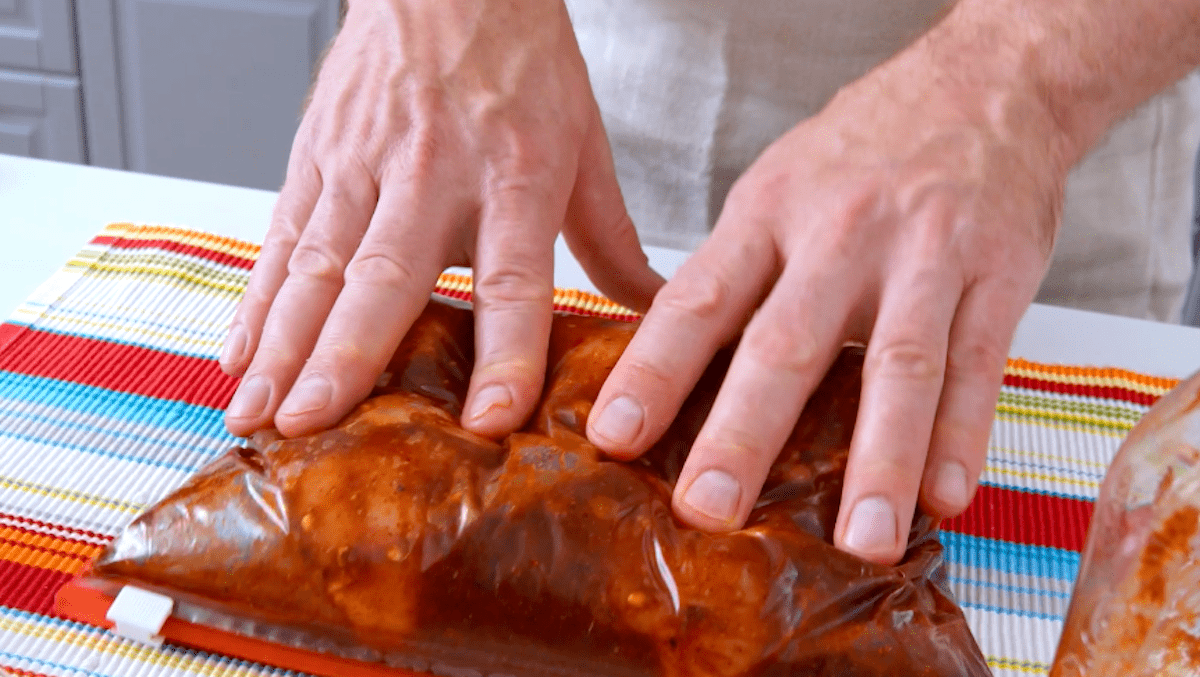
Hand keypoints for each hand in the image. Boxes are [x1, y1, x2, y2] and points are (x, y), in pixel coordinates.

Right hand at [220, 0, 662, 438]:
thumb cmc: (520, 63)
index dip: (505, 351)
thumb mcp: (584, 146)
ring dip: (284, 344)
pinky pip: (279, 236)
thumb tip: (660, 312)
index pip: (513, 278)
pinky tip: (241, 355)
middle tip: (317, 425)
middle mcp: (434, 173)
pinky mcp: (317, 157)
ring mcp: (364, 164)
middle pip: (388, 277)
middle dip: (347, 357)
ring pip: (316, 265)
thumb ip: (612, 242)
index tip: (490, 418)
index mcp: (516, 175)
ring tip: (262, 412)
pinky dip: (256, 300)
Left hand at [586, 34, 1071, 563]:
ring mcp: (925, 254)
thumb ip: (732, 274)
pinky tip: (944, 496)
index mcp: (768, 214)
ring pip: (897, 365)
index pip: (698, 301)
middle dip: (745, 433)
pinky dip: (963, 436)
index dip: (653, 372)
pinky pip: (980, 364)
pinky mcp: (1000, 274)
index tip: (613, 437)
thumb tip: (665, 367)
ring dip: (877, 461)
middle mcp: (840, 233)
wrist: (985, 83)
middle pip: (786, 343)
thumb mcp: (774, 187)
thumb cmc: (863, 150)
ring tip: (857, 539)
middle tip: (710, 510)